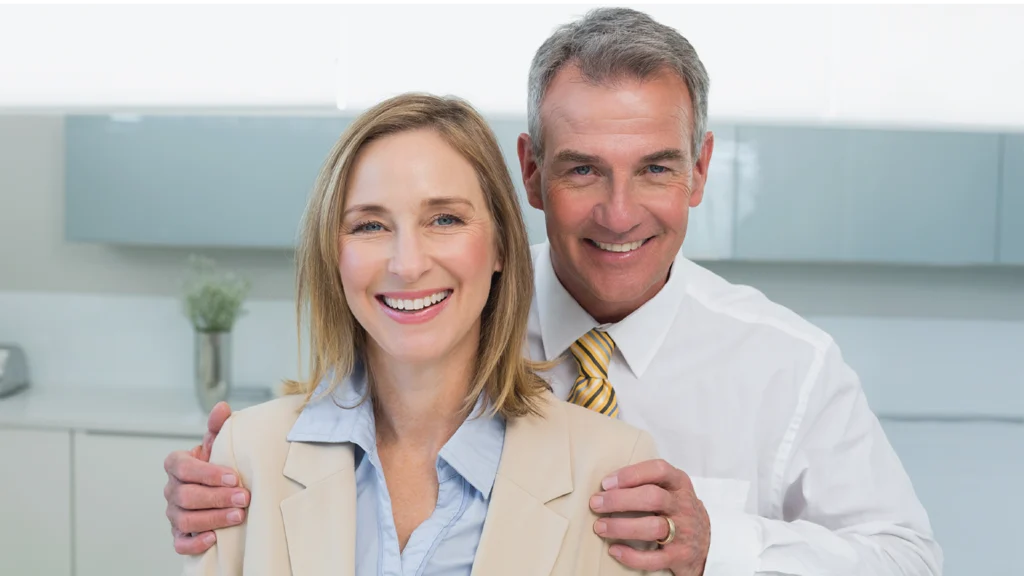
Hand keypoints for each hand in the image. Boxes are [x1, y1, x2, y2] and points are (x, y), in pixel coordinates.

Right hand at [164, 401, 249, 554]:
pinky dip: (195, 543)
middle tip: (244, 497)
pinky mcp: (179, 533)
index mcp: (176, 465)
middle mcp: (171, 490)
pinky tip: (214, 539)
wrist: (213, 487)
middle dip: (217, 497)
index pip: (183, 468)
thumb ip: (218, 426)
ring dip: (213, 518)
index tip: (234, 476)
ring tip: (239, 516)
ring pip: (185, 519)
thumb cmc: (215, 465)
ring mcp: (173, 513)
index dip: (208, 473)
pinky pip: (180, 543)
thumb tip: (222, 407)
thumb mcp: (217, 445)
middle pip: (186, 496)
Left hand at [591, 459, 709, 574]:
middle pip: (652, 497)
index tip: (606, 482)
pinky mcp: (680, 556)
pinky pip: (654, 558)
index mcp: (679, 483)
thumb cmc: (676, 510)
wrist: (706, 542)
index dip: (630, 474)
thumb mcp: (670, 489)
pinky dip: (631, 556)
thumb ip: (647, 481)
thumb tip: (606, 483)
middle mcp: (683, 505)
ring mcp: (684, 532)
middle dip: (620, 500)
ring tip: (600, 527)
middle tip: (595, 503)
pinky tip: (614, 550)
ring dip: (621, 527)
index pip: (658, 470)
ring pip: (653, 527)